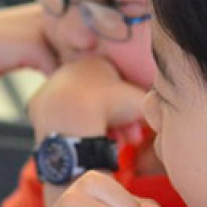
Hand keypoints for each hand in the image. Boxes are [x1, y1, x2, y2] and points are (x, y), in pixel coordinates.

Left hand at [27, 57, 150, 144]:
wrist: (70, 118)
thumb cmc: (108, 106)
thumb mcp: (142, 101)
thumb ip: (157, 102)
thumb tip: (169, 111)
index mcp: (96, 61)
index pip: (118, 86)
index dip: (129, 108)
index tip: (136, 126)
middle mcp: (73, 68)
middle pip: (100, 99)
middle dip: (115, 121)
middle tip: (126, 141)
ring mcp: (53, 85)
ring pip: (81, 110)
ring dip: (97, 128)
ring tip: (106, 145)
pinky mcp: (38, 104)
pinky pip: (62, 120)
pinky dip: (73, 131)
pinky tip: (82, 143)